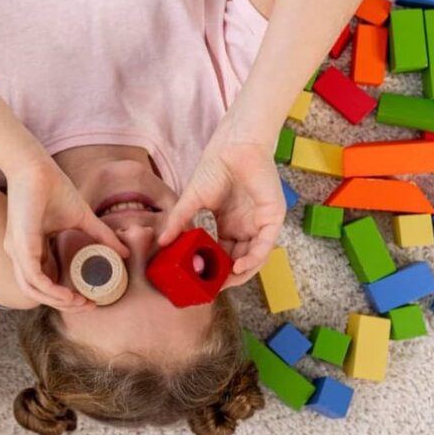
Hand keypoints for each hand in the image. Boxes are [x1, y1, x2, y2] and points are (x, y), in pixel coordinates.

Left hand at [5, 159, 129, 310]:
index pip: (45, 282)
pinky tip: (69, 294)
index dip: (66, 294)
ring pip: (33, 291)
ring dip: (58, 302)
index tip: (89, 298)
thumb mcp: (82, 218)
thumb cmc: (54, 188)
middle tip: (88, 305)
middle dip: (64, 304)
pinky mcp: (20, 247)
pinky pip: (33, 279)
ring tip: (81, 302)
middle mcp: (20, 254)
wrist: (36, 167)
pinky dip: (51, 291)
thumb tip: (125, 252)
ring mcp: (17, 251)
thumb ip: (101, 236)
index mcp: (31, 248)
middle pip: (38, 292)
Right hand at [158, 136, 284, 279]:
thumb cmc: (215, 168)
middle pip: (238, 260)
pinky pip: (264, 246)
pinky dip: (253, 260)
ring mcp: (260, 224)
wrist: (234, 147)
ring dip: (239, 273)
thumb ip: (178, 222)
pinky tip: (238, 268)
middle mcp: (246, 228)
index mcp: (229, 225)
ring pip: (253, 258)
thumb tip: (161, 242)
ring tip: (223, 282)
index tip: (199, 280)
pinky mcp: (272, 218)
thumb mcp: (191, 201)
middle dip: (225, 276)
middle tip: (210, 287)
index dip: (212, 268)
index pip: (222, 254)